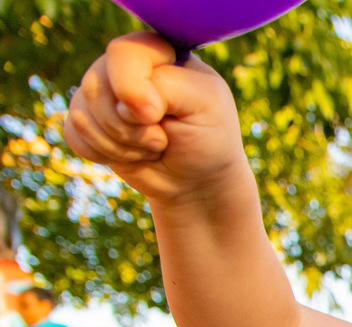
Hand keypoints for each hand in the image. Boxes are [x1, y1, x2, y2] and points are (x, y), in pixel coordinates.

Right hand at [64, 32, 245, 200]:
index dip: (131, 88)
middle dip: (129, 128)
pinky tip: (131, 155)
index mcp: (157, 51)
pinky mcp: (88, 118)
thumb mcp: (206, 104)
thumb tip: (125, 104)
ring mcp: (104, 91)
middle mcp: (124, 66)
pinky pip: (73, 133)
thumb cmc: (208, 137)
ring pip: (82, 114)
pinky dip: (103, 153)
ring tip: (152, 148)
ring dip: (120, 144)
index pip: (123, 53)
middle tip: (161, 140)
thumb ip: (168, 86)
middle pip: (95, 86)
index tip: (155, 116)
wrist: (197, 180)